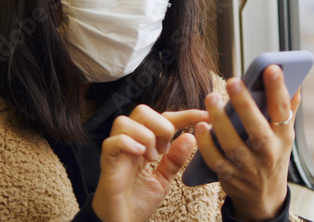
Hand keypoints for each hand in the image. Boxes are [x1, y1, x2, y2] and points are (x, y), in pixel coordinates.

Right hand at [92, 106, 208, 221]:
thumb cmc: (138, 201)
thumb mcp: (164, 179)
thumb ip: (176, 159)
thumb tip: (191, 137)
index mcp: (144, 143)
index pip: (164, 118)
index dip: (186, 115)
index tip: (206, 117)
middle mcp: (129, 141)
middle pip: (142, 111)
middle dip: (161, 125)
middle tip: (165, 149)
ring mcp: (117, 150)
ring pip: (125, 121)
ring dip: (145, 136)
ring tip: (152, 157)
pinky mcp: (107, 162)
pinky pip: (113, 142)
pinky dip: (129, 144)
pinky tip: (141, 155)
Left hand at [195, 65, 300, 220]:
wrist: (264, 197)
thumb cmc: (272, 156)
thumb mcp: (284, 136)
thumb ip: (287, 108)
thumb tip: (294, 80)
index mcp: (283, 137)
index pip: (282, 110)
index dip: (278, 89)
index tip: (271, 68)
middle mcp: (268, 152)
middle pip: (257, 128)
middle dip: (245, 104)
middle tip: (233, 81)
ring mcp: (248, 167)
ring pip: (233, 144)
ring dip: (221, 121)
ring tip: (212, 98)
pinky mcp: (230, 176)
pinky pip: (216, 160)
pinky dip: (207, 144)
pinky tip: (201, 126)